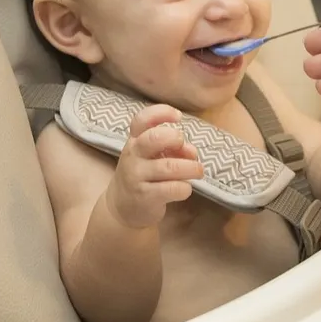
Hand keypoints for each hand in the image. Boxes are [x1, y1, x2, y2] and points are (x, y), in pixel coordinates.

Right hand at [105, 105, 203, 228]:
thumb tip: (191, 151)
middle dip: (176, 139)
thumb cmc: (143, 175)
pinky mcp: (145, 196)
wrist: (122, 208)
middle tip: (186, 148)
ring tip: (198, 171)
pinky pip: (172, 189)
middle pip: (154, 138)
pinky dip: (184, 188)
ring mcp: (136, 176)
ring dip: (190, 168)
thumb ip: (172, 148)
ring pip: (169, 167)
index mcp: (134, 140)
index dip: (161, 113)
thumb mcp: (153, 157)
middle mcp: (133, 155)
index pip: (141, 120)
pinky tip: (184, 189)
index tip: (178, 116)